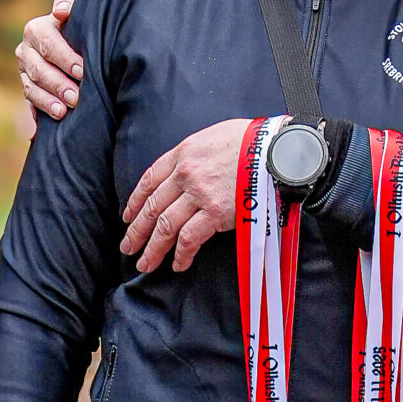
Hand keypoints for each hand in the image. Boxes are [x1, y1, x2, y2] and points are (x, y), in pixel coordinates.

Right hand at [16, 0, 82, 121]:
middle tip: (76, 97)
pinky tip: (51, 122)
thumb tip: (60, 11)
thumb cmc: (80, 24)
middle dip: (58, 84)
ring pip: (32, 88)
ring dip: (48, 101)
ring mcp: (25, 72)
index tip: (83, 70)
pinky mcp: (29, 89)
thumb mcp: (78, 10)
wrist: (78, 41)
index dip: (65, 58)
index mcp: (36, 29)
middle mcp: (26, 50)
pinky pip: (30, 102)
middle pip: (39, 70)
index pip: (48, 44)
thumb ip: (70, 4)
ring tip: (63, 113)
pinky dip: (40, 112)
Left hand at [122, 118, 251, 272]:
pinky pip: (189, 238)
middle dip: (136, 230)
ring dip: (153, 248)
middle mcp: (185, 174)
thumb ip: (197, 154)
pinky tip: (177, 265)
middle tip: (127, 247)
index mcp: (183, 153)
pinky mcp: (215, 213)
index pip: (149, 180)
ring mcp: (199, 194)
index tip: (128, 216)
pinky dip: (181, 254)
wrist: (275, 149)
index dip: (136, 201)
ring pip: (165, 226)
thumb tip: (192, 171)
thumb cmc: (253, 141)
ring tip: (145, 263)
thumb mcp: (215, 137)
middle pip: (152, 207)